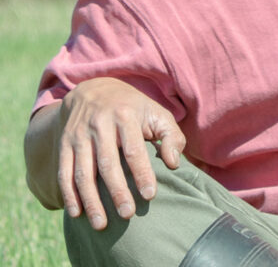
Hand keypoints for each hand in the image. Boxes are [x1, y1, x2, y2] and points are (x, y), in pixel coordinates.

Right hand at [57, 78, 185, 229]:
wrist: (93, 90)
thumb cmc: (133, 108)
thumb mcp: (156, 113)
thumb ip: (171, 136)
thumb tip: (174, 163)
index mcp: (125, 115)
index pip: (134, 149)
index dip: (142, 173)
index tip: (150, 195)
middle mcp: (100, 124)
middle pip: (108, 164)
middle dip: (117, 191)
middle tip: (127, 214)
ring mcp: (79, 135)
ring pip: (83, 172)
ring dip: (91, 200)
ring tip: (102, 224)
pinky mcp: (64, 145)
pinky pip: (64, 173)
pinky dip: (69, 195)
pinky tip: (77, 214)